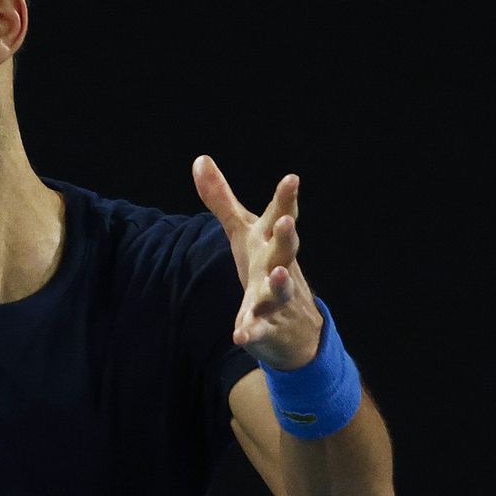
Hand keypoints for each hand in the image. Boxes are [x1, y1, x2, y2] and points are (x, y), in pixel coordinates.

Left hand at [191, 155, 323, 369]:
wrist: (295, 327)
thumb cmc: (265, 266)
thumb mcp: (242, 232)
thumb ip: (221, 198)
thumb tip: (200, 158)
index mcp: (270, 242)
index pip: (280, 216)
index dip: (286, 197)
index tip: (292, 177)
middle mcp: (278, 266)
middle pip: (285, 249)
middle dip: (288, 235)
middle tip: (289, 221)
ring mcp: (275, 297)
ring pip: (279, 288)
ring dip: (278, 281)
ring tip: (277, 273)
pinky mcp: (265, 325)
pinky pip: (258, 328)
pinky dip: (250, 331)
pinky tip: (239, 336)